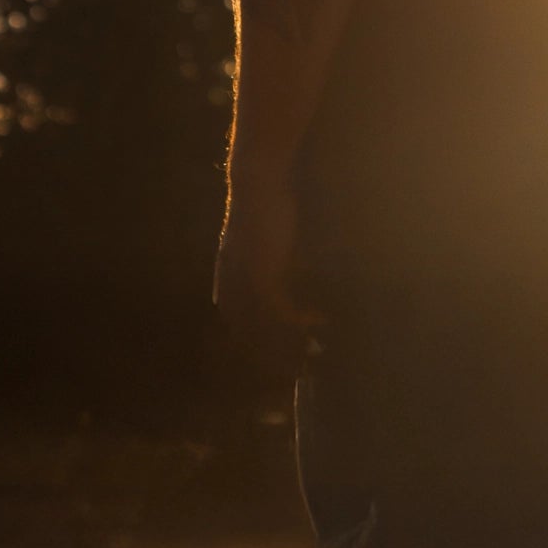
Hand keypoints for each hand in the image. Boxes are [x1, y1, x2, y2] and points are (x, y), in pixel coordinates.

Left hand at [213, 175, 325, 371]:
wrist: (258, 180)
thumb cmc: (265, 203)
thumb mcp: (265, 238)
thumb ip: (273, 259)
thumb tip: (296, 274)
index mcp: (227, 279)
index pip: (238, 324)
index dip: (259, 343)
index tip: (282, 355)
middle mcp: (231, 287)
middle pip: (248, 336)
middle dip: (274, 355)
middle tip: (301, 366)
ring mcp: (245, 284)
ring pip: (265, 330)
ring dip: (290, 345)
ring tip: (316, 351)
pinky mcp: (263, 277)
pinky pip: (281, 312)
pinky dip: (300, 321)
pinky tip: (320, 320)